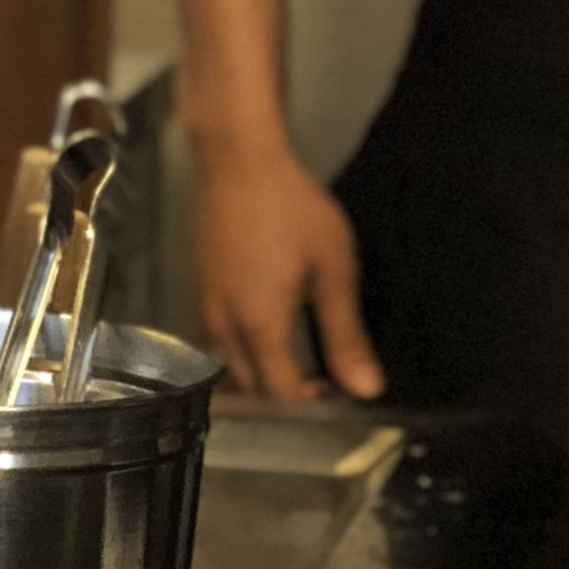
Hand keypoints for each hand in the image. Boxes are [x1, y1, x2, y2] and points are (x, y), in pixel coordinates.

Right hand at [193, 142, 384, 401]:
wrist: (237, 161)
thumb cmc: (292, 210)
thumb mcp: (333, 270)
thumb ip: (346, 335)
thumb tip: (367, 389)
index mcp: (260, 326)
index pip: (282, 394)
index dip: (313, 407)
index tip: (344, 396)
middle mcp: (225, 327)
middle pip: (251, 388)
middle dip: (286, 398)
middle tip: (328, 385)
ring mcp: (206, 308)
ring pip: (231, 367)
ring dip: (264, 377)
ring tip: (303, 365)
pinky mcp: (201, 291)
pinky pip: (221, 342)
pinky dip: (247, 354)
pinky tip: (273, 333)